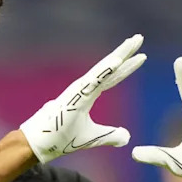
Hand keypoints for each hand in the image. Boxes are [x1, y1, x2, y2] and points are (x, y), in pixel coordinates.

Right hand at [20, 35, 145, 163]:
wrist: (39, 144)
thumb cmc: (61, 138)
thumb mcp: (93, 138)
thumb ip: (110, 135)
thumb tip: (127, 136)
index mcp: (88, 94)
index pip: (112, 78)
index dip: (127, 67)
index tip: (142, 55)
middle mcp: (84, 88)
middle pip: (109, 68)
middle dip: (125, 52)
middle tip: (139, 37)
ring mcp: (78, 90)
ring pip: (102, 70)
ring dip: (117, 56)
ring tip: (132, 43)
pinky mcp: (74, 96)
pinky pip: (93, 81)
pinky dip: (105, 71)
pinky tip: (118, 62)